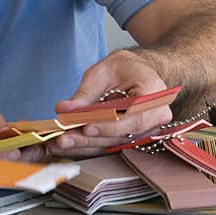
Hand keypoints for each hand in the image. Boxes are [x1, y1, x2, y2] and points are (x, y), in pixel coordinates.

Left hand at [49, 49, 173, 156]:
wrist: (139, 71)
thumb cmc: (124, 68)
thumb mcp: (103, 72)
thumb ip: (85, 93)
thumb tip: (64, 110)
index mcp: (154, 94)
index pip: (134, 118)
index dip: (109, 126)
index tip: (85, 127)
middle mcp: (156, 117)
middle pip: (122, 135)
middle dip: (90, 139)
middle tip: (63, 139)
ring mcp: (148, 130)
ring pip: (114, 143)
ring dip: (86, 146)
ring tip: (59, 144)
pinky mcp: (134, 137)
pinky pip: (111, 144)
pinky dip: (89, 146)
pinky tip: (69, 146)